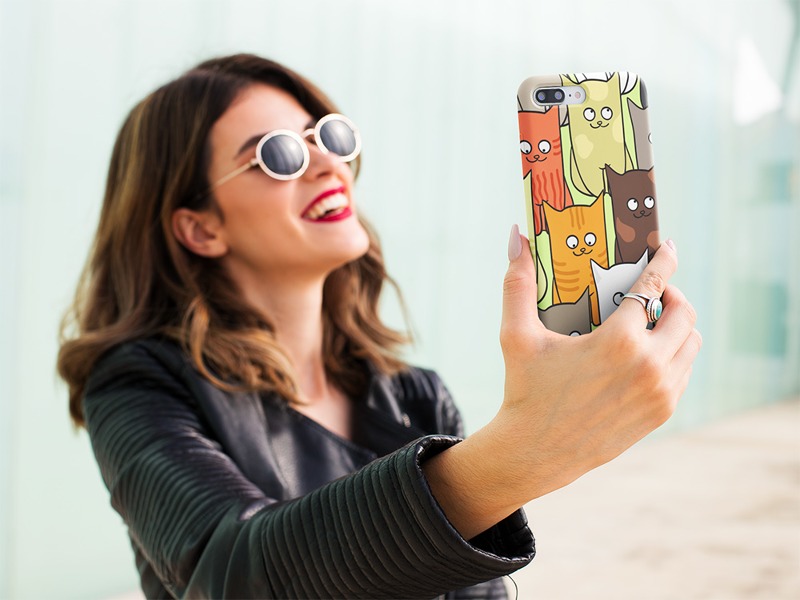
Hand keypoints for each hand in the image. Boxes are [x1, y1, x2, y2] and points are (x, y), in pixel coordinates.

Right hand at [423, 227, 700, 538]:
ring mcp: (660, 391)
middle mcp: (648, 365)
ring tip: (652, 322)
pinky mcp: (661, 412)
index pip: (654, 286)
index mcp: (618, 341)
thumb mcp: (517, 335)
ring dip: (677, 326)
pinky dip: (674, 355)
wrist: (536, 452)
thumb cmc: (525, 390)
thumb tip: (515, 235)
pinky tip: (649, 353)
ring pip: (691, 344)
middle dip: (673, 294)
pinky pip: (684, 371)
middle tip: (654, 291)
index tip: (668, 246)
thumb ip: (518, 282)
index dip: (665, 260)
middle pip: (684, 313)